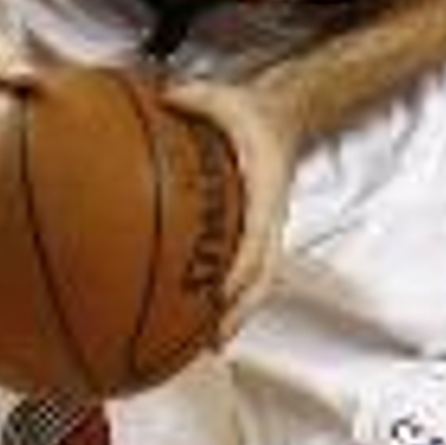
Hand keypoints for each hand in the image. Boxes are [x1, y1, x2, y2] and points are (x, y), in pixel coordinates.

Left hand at [159, 74, 301, 337]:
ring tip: (208, 347)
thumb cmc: (251, 114)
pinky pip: (245, 275)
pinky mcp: (255, 238)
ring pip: (258, 284)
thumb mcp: (225, 97)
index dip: (242, 266)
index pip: (259, 234)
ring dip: (236, 316)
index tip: (224, 290)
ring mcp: (265, 232)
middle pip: (264, 275)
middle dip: (241, 310)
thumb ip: (195, 98)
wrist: (282, 119)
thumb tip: (162, 97)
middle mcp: (269, 217)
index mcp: (265, 188)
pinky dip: (228, 302)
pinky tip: (199, 325)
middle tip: (215, 341)